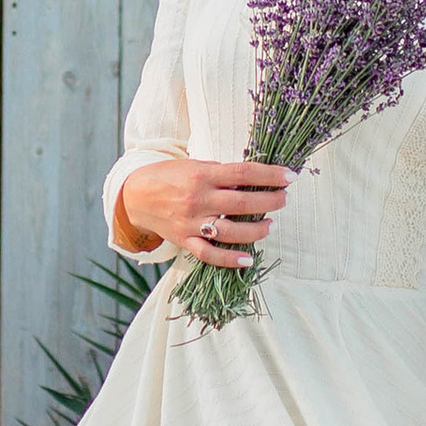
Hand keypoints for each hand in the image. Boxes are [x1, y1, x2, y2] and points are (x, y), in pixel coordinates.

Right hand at [114, 155, 290, 269]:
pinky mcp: (185, 241)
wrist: (135, 196)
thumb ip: (222, 174)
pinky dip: (229, 259)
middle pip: (241, 203)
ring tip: (270, 225)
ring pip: (230, 231)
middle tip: (284, 200)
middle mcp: (198, 199)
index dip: (270, 175)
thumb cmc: (170, 177)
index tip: (290, 177)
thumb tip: (255, 179)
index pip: (243, 174)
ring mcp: (191, 223)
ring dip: (256, 230)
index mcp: (202, 176)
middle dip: (270, 202)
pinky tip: (247, 259)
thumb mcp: (195, 166)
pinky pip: (209, 254)